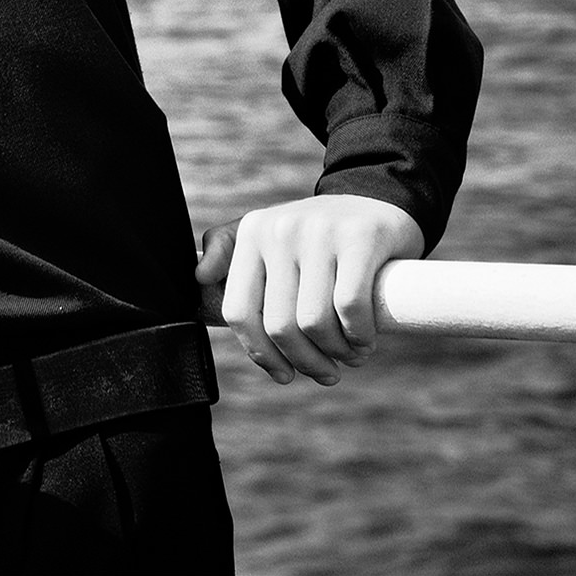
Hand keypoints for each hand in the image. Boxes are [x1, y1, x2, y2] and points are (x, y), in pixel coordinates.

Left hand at [196, 194, 422, 387]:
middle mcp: (279, 229)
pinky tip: (364, 341)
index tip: (284, 374)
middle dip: (306, 361)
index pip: (239, 312)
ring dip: (337, 353)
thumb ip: (228, 253)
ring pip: (314, 322)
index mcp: (251, 233)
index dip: (260, 354)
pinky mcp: (360, 238)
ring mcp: (319, 231)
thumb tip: (199, 278)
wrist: (376, 200)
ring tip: (349, 355)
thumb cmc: (317, 236)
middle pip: (280, 326)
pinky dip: (359, 336)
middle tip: (327, 371)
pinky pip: (350, 308)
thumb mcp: (267, 236)